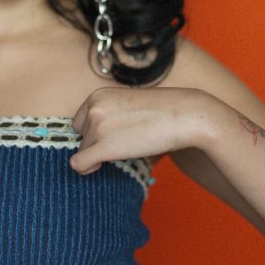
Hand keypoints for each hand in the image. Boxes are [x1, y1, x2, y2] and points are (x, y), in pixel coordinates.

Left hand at [70, 86, 203, 174]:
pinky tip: (98, 168)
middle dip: (94, 143)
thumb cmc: (163, 112)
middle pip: (80, 136)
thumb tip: (99, 138)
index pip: (80, 120)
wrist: (185, 116)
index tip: (111, 137)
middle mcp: (93, 108)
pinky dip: (85, 169)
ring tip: (125, 150)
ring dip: (99, 154)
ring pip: (83, 150)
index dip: (92, 132)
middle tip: (121, 144)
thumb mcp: (129, 104)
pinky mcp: (102, 146)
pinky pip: (79, 164)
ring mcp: (96, 127)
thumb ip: (110, 114)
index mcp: (98, 95)